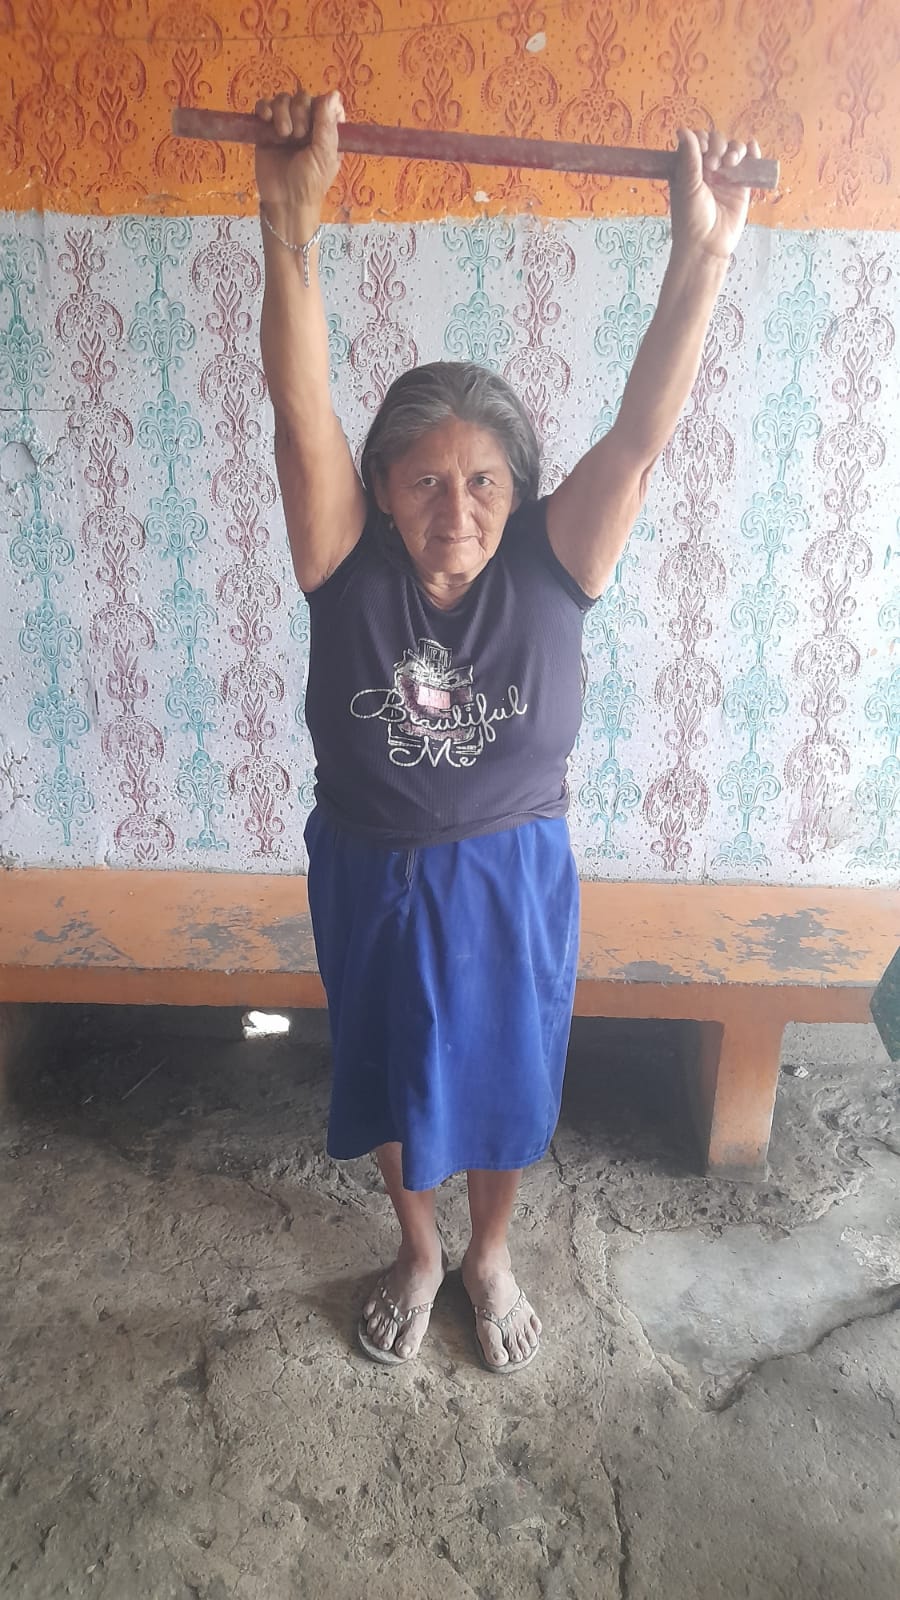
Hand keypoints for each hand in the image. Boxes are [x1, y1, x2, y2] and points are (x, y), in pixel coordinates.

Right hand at [254, 88, 344, 215]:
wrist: (285, 202)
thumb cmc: (310, 183)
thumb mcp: (324, 154)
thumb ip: (327, 124)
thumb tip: (334, 93)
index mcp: (324, 130)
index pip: (324, 102)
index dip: (320, 105)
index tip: (318, 119)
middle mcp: (305, 125)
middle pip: (302, 97)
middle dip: (300, 111)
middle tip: (299, 136)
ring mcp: (284, 126)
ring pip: (283, 100)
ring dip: (282, 112)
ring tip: (284, 135)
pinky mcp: (265, 131)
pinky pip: (263, 107)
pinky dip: (263, 108)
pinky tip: (265, 119)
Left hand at [669, 128, 760, 260]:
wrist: (707, 245)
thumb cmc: (691, 219)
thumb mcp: (688, 186)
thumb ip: (689, 158)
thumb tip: (683, 130)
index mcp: (690, 168)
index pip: (698, 141)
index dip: (703, 140)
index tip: (702, 152)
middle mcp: (708, 169)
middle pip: (718, 142)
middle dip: (718, 146)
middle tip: (713, 165)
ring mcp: (725, 176)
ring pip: (734, 149)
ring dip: (735, 149)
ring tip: (731, 162)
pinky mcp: (742, 186)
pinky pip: (750, 163)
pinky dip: (752, 153)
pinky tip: (752, 149)